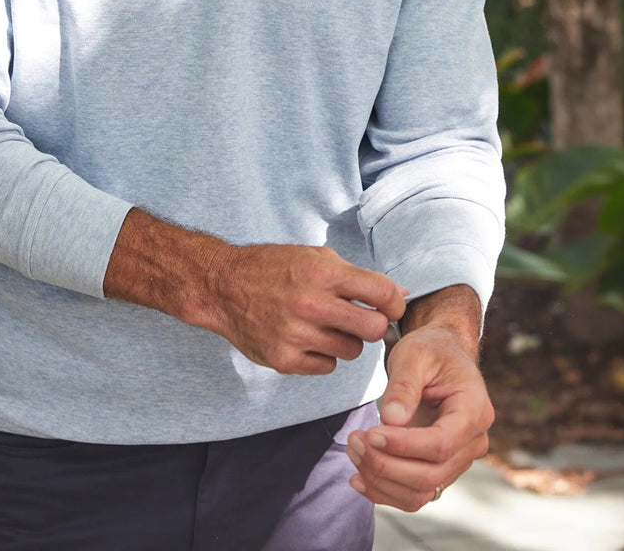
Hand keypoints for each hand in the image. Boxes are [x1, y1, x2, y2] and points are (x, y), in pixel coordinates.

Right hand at [203, 243, 407, 376]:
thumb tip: (400, 293)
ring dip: (346, 340)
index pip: (381, 292)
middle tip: (359, 319)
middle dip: (373, 325)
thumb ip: (356, 276)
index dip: (393, 302)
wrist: (223, 286)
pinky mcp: (283, 360)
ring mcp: (296, 335)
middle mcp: (310, 304)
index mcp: (321, 272)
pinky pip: (327, 366)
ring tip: (327, 326)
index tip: (389, 306)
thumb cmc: (273, 267)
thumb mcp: (314, 257)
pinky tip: (308, 338)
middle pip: (373, 329)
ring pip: (352, 351)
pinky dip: (323, 355)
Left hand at [345, 325, 493, 510]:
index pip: (441, 443)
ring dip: (381, 480)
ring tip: (353, 451)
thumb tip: (391, 420)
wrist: (441, 355)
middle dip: (386, 464)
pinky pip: (414, 494)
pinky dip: (384, 491)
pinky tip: (357, 478)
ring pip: (421, 492)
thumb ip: (404, 386)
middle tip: (354, 440)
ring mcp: (458, 460)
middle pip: (431, 474)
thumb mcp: (415, 354)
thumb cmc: (431, 350)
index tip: (371, 433)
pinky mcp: (440, 469)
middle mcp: (473, 442)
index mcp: (474, 410)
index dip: (404, 445)